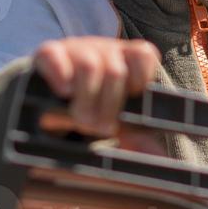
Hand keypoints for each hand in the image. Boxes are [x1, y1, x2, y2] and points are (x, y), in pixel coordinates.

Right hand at [33, 36, 160, 135]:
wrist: (50, 100)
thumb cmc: (94, 108)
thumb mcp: (118, 121)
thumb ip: (139, 138)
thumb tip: (159, 159)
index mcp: (126, 59)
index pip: (143, 54)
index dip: (141, 78)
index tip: (132, 99)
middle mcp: (103, 50)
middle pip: (115, 71)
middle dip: (110, 106)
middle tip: (102, 129)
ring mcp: (75, 49)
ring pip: (89, 66)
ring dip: (86, 100)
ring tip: (82, 121)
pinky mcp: (48, 53)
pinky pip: (54, 55)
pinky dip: (60, 73)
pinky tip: (63, 92)